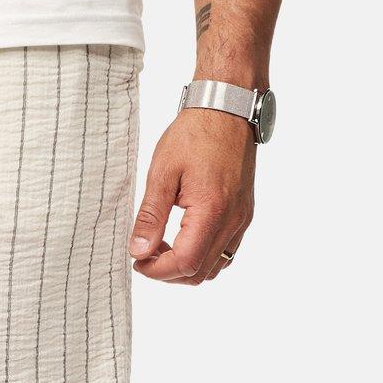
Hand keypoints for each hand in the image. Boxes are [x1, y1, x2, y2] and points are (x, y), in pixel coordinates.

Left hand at [129, 110, 255, 283]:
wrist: (228, 108)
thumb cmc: (195, 133)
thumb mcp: (162, 173)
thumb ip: (150, 216)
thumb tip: (139, 250)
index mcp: (212, 209)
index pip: (185, 263)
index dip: (157, 271)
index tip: (138, 260)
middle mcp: (233, 220)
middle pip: (199, 273)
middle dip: (168, 272)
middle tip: (146, 253)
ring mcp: (242, 219)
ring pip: (214, 268)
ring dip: (186, 267)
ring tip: (163, 246)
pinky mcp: (244, 215)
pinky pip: (225, 253)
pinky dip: (203, 256)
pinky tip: (184, 239)